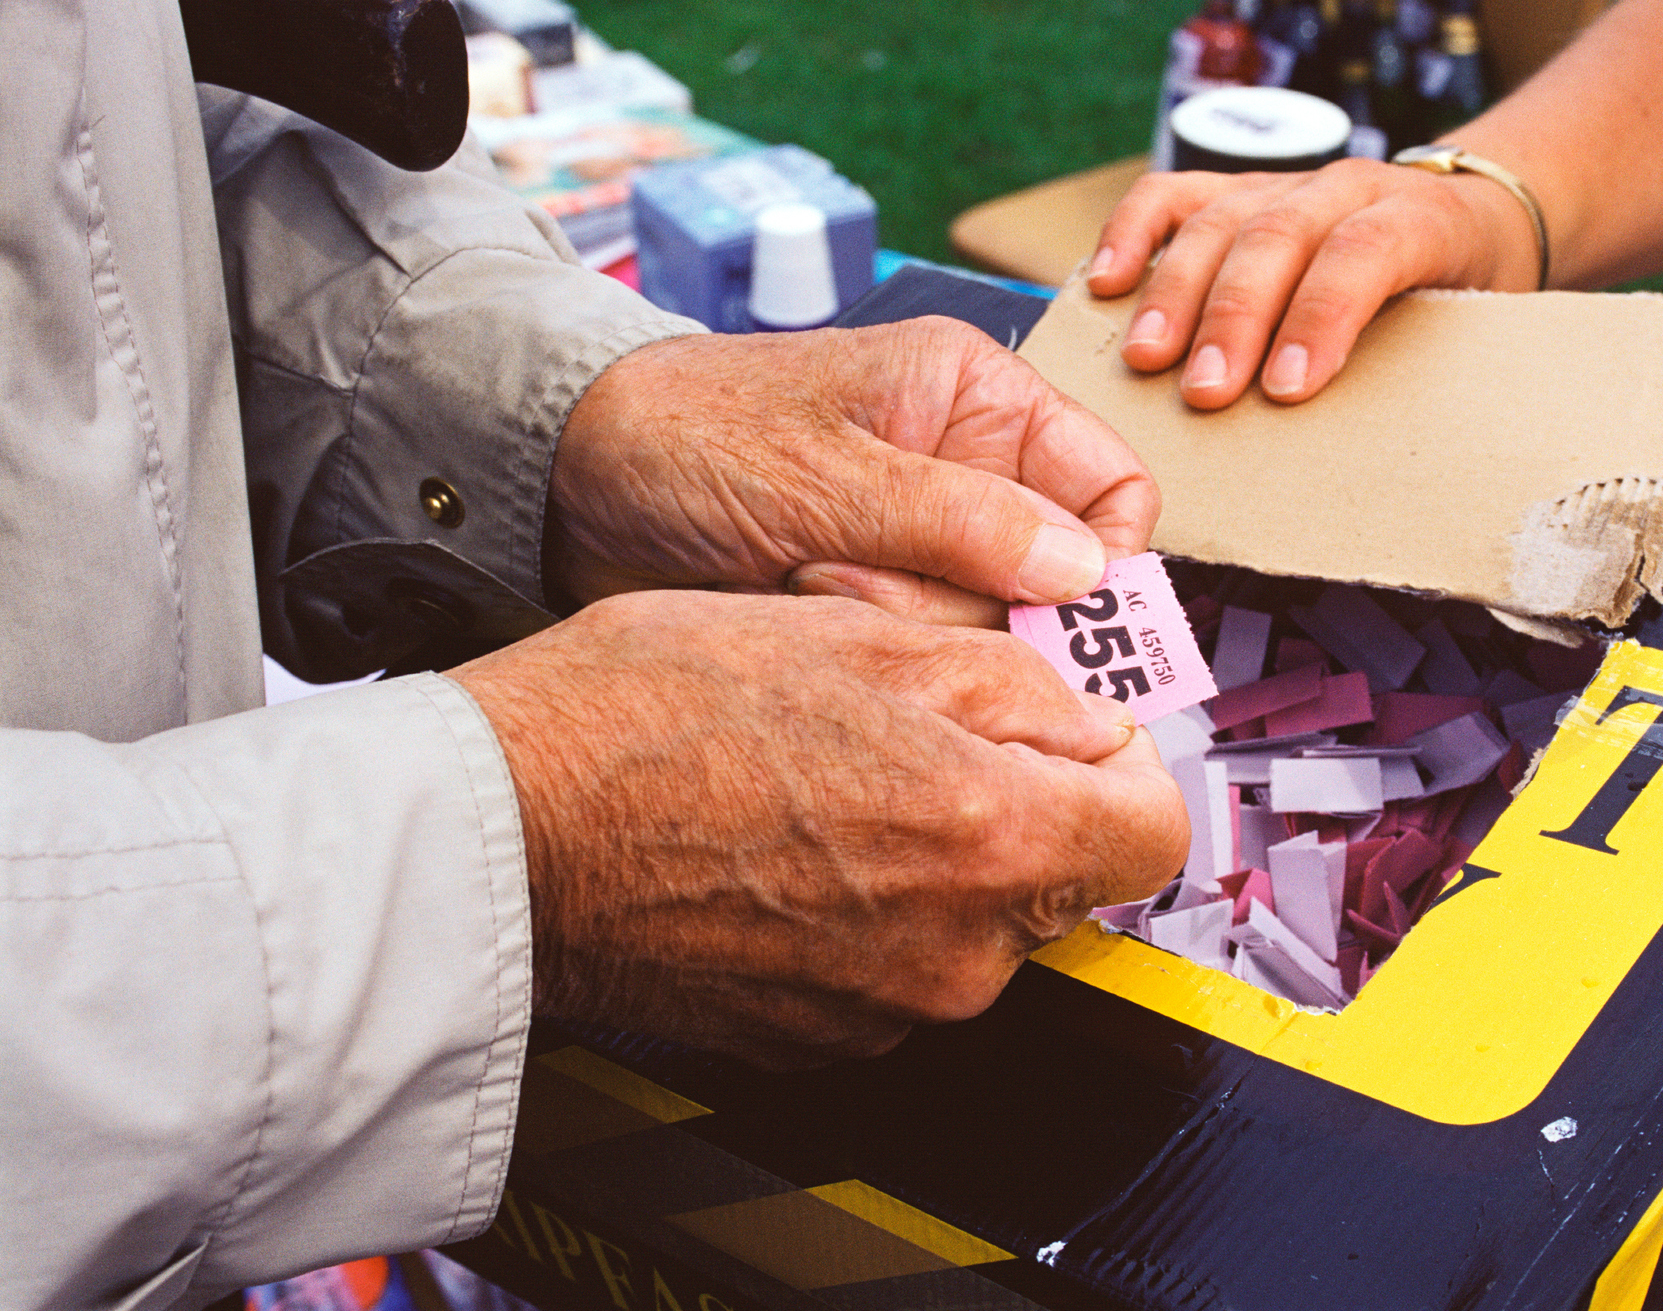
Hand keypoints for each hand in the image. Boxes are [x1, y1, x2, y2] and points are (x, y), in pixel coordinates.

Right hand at [451, 589, 1188, 1067]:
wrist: (502, 832)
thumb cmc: (650, 717)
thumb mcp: (859, 632)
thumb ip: (1012, 683)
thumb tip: (1087, 720)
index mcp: (988, 841)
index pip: (1153, 829)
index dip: (1119, 760)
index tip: (1070, 727)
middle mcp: (954, 955)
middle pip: (1059, 874)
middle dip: (1017, 795)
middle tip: (918, 726)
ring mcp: (886, 1010)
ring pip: (972, 917)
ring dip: (936, 847)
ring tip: (829, 774)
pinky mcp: (818, 1039)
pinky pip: (894, 962)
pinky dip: (869, 905)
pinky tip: (787, 840)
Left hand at [545, 317, 1158, 625]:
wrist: (567, 484)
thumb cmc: (686, 436)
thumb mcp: (827, 474)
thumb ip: (960, 522)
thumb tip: (1086, 572)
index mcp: (978, 399)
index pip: (1114, 485)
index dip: (1108, 559)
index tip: (1057, 615)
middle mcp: (968, 470)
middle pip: (1052, 577)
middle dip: (968, 599)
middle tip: (869, 577)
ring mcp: (922, 541)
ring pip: (984, 625)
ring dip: (904, 623)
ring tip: (810, 577)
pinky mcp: (875, 598)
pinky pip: (920, 651)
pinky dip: (866, 643)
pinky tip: (796, 600)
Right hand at [1085, 158, 1540, 409]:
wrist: (1476, 210)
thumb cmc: (1467, 284)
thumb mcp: (1476, 322)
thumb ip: (1424, 364)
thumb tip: (1375, 454)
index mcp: (1421, 218)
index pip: (1365, 253)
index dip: (1322, 316)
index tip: (1286, 388)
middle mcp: (1347, 190)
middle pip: (1278, 238)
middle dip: (1234, 318)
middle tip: (1204, 393)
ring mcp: (1286, 184)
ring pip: (1220, 219)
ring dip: (1176, 292)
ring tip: (1146, 359)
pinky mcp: (1238, 188)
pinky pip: (1172, 196)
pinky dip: (1133, 233)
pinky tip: (1107, 281)